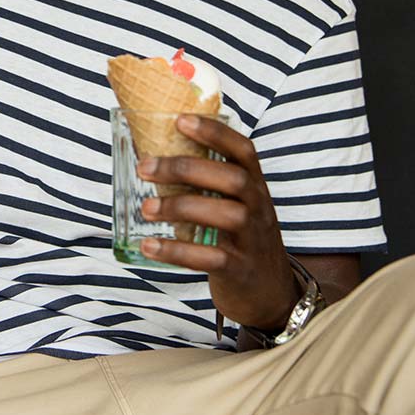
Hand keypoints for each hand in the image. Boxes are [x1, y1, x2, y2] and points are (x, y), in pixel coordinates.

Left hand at [136, 116, 297, 329]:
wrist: (271, 295)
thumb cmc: (239, 239)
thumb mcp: (234, 206)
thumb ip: (206, 183)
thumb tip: (151, 155)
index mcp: (254, 186)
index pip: (243, 150)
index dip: (214, 132)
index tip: (179, 119)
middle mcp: (259, 208)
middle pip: (232, 178)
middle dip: (185, 168)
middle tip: (144, 168)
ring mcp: (253, 240)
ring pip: (225, 215)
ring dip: (179, 207)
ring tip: (146, 209)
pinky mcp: (241, 270)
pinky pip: (211, 257)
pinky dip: (177, 251)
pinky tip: (149, 246)